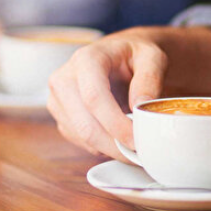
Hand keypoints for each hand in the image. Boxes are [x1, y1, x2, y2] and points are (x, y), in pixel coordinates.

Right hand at [47, 26, 210, 159]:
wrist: (119, 57)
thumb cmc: (135, 56)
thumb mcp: (152, 58)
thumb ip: (150, 80)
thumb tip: (140, 108)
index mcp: (86, 59)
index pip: (94, 98)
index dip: (115, 125)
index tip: (136, 141)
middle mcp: (64, 78)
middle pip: (85, 124)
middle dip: (114, 146)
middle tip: (140, 155)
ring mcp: (58, 99)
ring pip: (81, 137)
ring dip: (110, 149)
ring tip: (134, 145)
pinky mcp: (61, 116)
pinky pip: (80, 141)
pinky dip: (102, 147)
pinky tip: (119, 138)